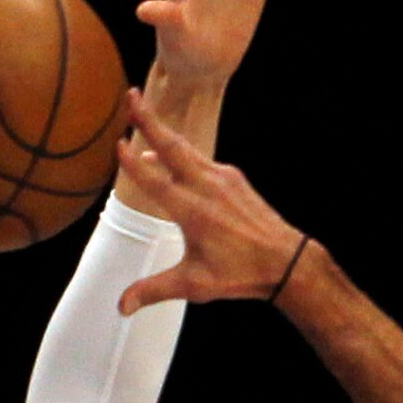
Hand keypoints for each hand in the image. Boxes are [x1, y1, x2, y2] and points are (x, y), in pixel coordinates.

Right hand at [115, 92, 306, 313]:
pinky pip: (202, 159)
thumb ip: (154, 290)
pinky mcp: (233, 178)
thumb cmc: (238, 274)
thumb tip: (122, 307)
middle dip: (149, 120)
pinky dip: (182, 151)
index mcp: (192, 212)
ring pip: (186, 148)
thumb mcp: (193, 285)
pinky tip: (172, 154)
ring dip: (163, 130)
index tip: (117, 144)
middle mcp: (206, 188)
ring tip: (145, 113)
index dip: (133, 164)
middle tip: (131, 95)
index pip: (155, 181)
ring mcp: (222, 178)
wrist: (285, 260)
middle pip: (171, 146)